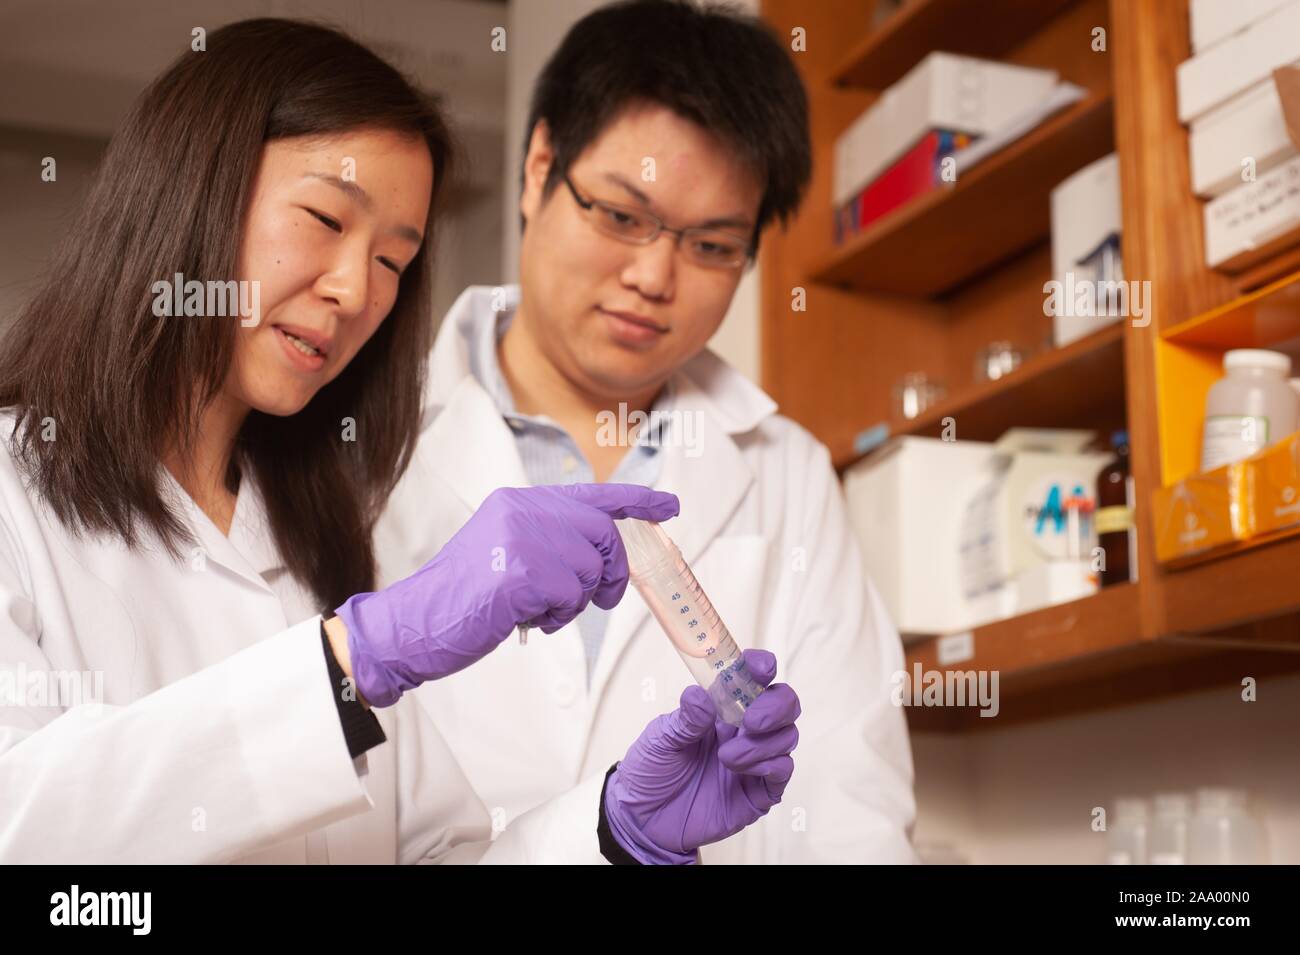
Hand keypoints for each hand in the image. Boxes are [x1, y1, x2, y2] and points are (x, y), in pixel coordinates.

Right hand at [335, 483, 678, 706]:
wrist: (415, 623)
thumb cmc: (465, 598)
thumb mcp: (507, 550)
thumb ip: (550, 540)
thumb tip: (604, 551)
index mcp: (521, 502)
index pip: (593, 494)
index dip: (637, 501)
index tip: (669, 507)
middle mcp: (523, 510)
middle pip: (602, 534)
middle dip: (613, 571)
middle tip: (604, 599)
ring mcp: (521, 539)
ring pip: (589, 570)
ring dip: (575, 602)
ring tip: (539, 610)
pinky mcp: (520, 573)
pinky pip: (570, 597)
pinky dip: (557, 617)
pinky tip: (528, 620)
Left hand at [604, 650, 800, 863]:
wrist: (644, 820)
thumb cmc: (651, 771)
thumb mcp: (661, 739)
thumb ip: (685, 719)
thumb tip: (700, 695)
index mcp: (721, 708)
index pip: (752, 678)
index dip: (762, 667)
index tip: (761, 668)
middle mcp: (743, 729)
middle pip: (784, 703)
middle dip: (775, 706)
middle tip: (750, 720)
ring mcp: (754, 760)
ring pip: (787, 736)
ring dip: (762, 743)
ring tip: (726, 757)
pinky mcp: (758, 792)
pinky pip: (782, 771)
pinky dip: (770, 765)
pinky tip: (742, 769)